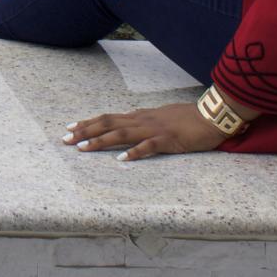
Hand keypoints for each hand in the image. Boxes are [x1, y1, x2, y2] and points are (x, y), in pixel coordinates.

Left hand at [61, 103, 225, 160]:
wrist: (211, 116)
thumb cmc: (188, 118)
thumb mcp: (160, 116)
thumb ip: (144, 119)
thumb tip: (129, 120)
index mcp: (140, 116)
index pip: (108, 117)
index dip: (88, 122)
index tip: (70, 127)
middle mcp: (142, 120)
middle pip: (108, 123)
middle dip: (85, 131)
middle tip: (65, 139)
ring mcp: (154, 129)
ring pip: (122, 134)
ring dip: (101, 141)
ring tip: (83, 148)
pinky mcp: (168, 140)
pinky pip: (148, 147)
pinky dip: (134, 153)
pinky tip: (121, 159)